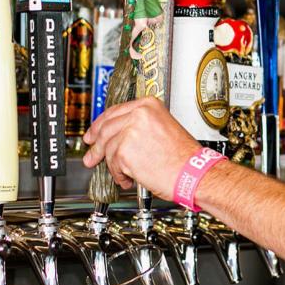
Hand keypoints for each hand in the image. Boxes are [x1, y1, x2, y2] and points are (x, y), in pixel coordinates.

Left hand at [82, 96, 197, 199]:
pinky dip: (119, 174)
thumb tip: (117, 136)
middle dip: (96, 145)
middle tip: (92, 156)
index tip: (93, 134)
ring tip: (123, 173)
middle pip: (105, 129)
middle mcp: (138, 114)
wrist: (193, 172)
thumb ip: (139, 127)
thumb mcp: (163, 129)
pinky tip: (128, 178)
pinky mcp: (124, 150)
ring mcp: (130, 131)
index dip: (100, 124)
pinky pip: (113, 164)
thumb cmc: (183, 157)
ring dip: (112, 164)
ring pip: (107, 148)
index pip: (114, 111)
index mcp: (148, 105)